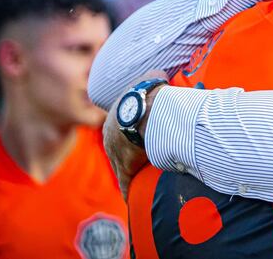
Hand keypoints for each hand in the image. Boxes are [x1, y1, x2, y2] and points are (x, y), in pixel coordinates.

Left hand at [102, 71, 167, 198]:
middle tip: (141, 157)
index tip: (139, 136)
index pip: (121, 127)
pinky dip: (128, 188)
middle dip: (128, 152)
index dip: (131, 132)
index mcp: (115, 116)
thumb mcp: (152, 79)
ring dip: (130, 170)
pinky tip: (130, 196)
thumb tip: (162, 74)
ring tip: (139, 180)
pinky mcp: (125, 167)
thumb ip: (154, 78)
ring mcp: (116, 152)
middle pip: (118, 147)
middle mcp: (110, 135)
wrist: (150, 110)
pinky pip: (126, 180)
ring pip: (122, 164)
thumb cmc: (153, 93)